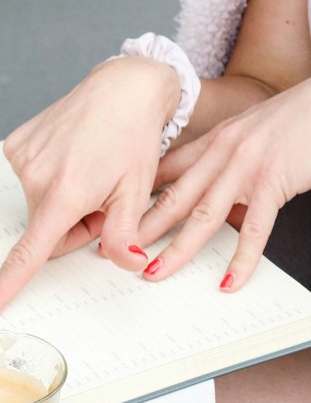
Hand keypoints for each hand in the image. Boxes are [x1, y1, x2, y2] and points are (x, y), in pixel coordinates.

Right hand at [0, 57, 179, 322]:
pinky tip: (72, 155)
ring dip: (63, 201)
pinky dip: (51, 177)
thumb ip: (125, 235)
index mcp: (64, 195)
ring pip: (39, 207)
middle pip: (45, 232)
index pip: (27, 256)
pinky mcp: (15, 145)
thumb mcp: (135, 192)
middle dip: (72, 226)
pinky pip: (32, 181)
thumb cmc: (133, 135)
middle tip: (102, 198)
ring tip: (90, 169)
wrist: (123, 87)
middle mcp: (34, 177)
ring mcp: (21, 159)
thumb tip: (129, 263)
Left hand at [136, 79, 310, 289]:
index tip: (112, 219)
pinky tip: (228, 282)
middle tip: (116, 254)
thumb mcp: (247, 133)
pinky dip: (241, 260)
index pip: (165, 173)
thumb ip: (221, 158)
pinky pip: (254, 229)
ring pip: (202, 216)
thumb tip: (201, 186)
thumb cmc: (295, 120)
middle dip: (141, 229)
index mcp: (214, 143)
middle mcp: (222, 153)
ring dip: (176, 249)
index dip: (136, 198)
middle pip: (173, 198)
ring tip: (154, 273)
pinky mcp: (273, 182)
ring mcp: (246, 168)